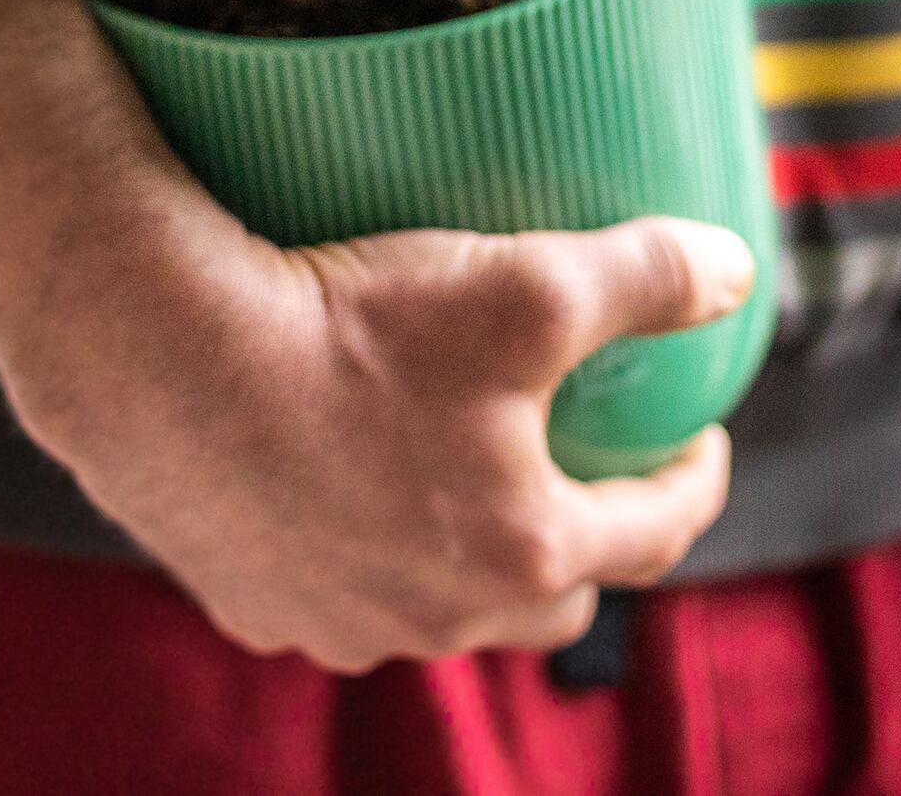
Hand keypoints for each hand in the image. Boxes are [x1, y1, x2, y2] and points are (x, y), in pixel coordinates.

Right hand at [3, 212, 753, 669]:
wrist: (163, 358)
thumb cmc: (356, 324)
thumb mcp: (528, 282)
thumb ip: (648, 275)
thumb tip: (736, 274)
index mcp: (524, 552)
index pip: (653, 536)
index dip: (692, 480)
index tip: (697, 434)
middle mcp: (439, 618)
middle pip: (551, 601)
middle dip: (581, 541)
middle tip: (579, 463)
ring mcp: (341, 625)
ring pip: (437, 609)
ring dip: (464, 559)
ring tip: (457, 474)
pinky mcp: (253, 605)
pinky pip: (332, 593)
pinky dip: (356, 550)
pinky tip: (340, 478)